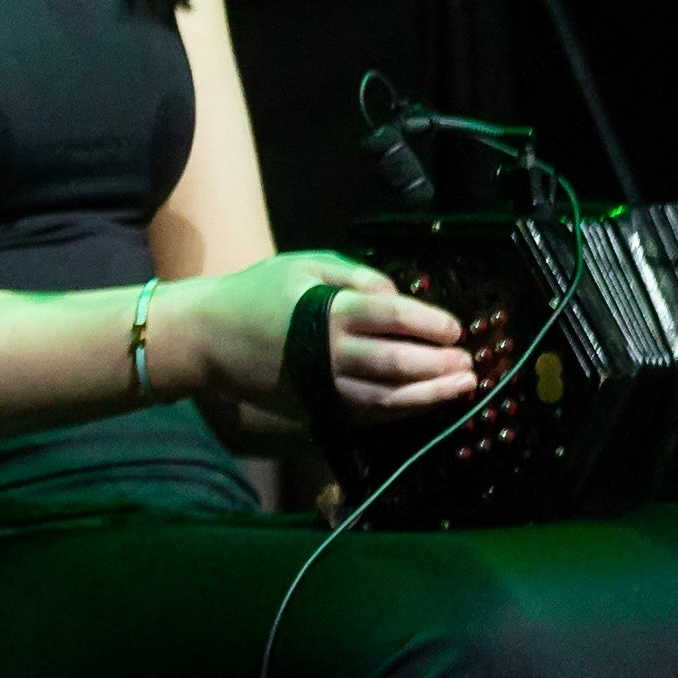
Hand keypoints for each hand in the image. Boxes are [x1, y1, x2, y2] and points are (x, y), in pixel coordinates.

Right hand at [175, 252, 475, 426]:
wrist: (207, 338)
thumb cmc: (257, 293)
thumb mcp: (304, 264)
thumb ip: (356, 274)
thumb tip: (400, 295)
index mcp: (329, 309)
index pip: (394, 316)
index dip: (432, 322)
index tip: (456, 328)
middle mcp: (330, 351)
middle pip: (398, 361)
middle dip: (439, 363)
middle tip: (469, 363)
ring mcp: (323, 385)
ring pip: (387, 396)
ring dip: (430, 394)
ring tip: (461, 388)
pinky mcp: (316, 408)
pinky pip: (366, 414)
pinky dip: (400, 411)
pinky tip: (425, 403)